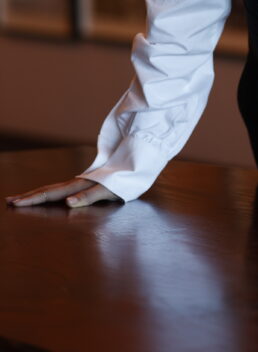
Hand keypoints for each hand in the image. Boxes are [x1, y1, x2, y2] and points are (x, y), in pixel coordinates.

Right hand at [5, 178, 119, 207]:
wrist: (136, 164)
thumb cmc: (124, 179)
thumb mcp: (109, 189)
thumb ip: (89, 196)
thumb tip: (67, 203)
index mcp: (79, 185)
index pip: (50, 193)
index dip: (32, 199)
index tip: (15, 203)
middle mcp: (77, 183)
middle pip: (48, 190)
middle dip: (29, 196)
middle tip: (10, 201)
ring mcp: (81, 182)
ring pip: (53, 189)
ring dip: (37, 194)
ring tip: (22, 199)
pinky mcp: (86, 184)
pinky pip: (62, 190)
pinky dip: (49, 194)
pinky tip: (47, 197)